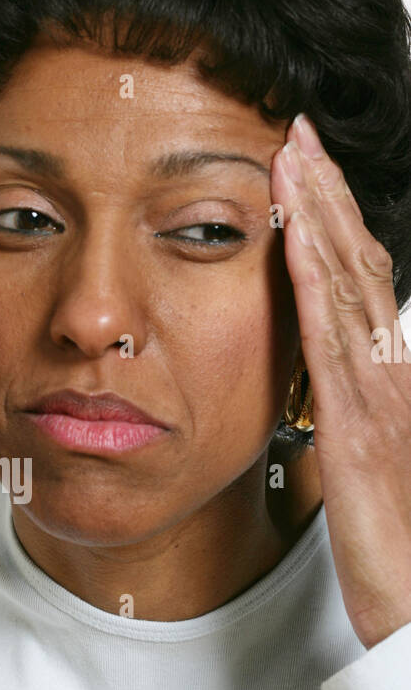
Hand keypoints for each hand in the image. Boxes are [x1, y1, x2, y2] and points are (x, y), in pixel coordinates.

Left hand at [272, 113, 410, 649]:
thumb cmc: (407, 556)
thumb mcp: (382, 476)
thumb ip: (362, 426)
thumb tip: (341, 400)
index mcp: (397, 385)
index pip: (366, 287)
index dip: (340, 226)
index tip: (311, 176)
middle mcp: (395, 376)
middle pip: (360, 265)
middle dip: (328, 195)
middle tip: (297, 133)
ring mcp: (383, 395)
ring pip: (348, 283)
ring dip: (319, 212)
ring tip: (291, 151)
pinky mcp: (361, 426)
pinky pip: (331, 336)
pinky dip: (312, 275)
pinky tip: (290, 232)